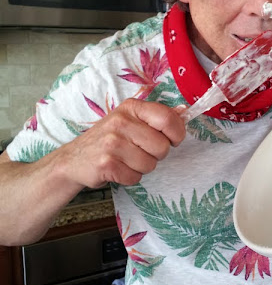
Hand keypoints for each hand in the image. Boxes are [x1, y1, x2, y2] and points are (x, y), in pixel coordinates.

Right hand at [58, 98, 185, 188]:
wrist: (74, 159)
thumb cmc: (109, 139)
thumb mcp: (131, 120)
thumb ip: (156, 117)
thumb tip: (184, 112)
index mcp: (131, 107)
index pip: (168, 118)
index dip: (177, 133)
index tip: (172, 140)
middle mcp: (121, 122)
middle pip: (162, 146)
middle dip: (156, 155)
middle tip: (140, 151)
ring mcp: (112, 143)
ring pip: (150, 164)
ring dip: (142, 167)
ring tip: (126, 159)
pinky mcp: (106, 164)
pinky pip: (135, 178)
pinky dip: (129, 177)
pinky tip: (117, 168)